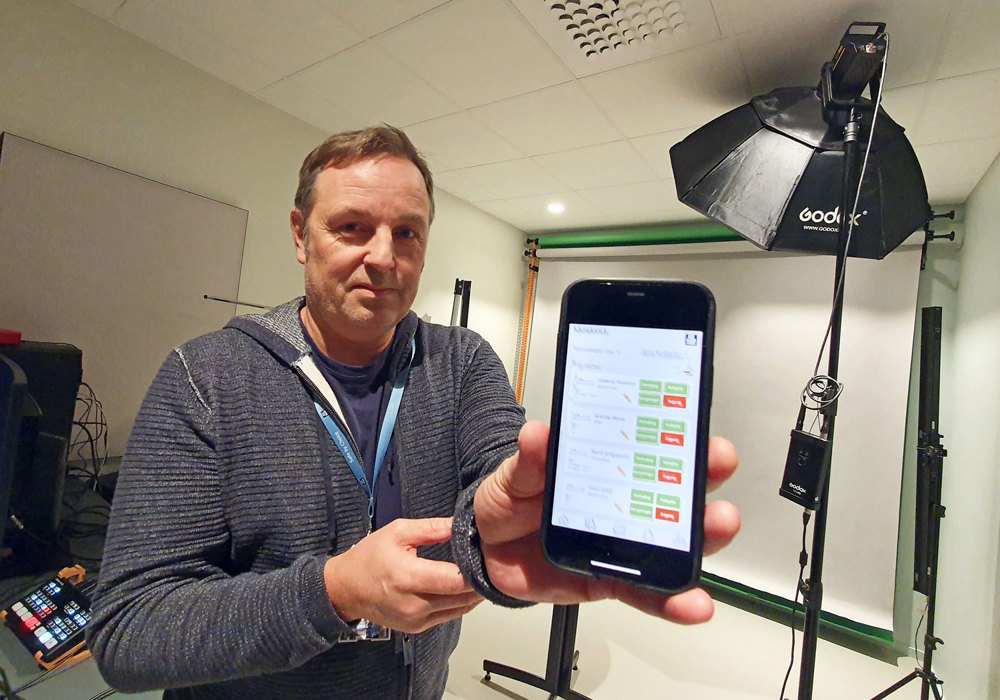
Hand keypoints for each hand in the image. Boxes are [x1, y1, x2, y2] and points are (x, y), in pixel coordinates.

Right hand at [322, 517, 483, 633]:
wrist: (345, 590)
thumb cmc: (369, 557)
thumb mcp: (397, 532)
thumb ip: (431, 528)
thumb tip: (459, 524)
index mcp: (408, 577)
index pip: (455, 580)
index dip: (475, 570)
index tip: (486, 555)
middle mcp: (414, 604)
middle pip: (462, 597)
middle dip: (479, 581)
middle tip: (491, 563)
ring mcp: (417, 620)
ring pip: (460, 609)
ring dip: (474, 594)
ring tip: (481, 574)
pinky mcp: (418, 628)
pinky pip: (449, 616)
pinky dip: (460, 603)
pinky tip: (464, 587)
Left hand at [473, 421, 739, 623]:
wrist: (489, 551)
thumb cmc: (511, 503)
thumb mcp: (514, 474)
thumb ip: (528, 460)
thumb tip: (538, 435)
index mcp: (603, 466)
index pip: (648, 445)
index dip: (677, 433)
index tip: (694, 421)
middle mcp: (624, 502)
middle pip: (673, 487)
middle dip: (702, 473)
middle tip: (717, 462)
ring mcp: (624, 544)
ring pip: (674, 540)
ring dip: (704, 534)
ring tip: (721, 525)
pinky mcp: (614, 580)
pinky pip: (649, 594)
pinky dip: (674, 602)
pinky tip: (695, 604)